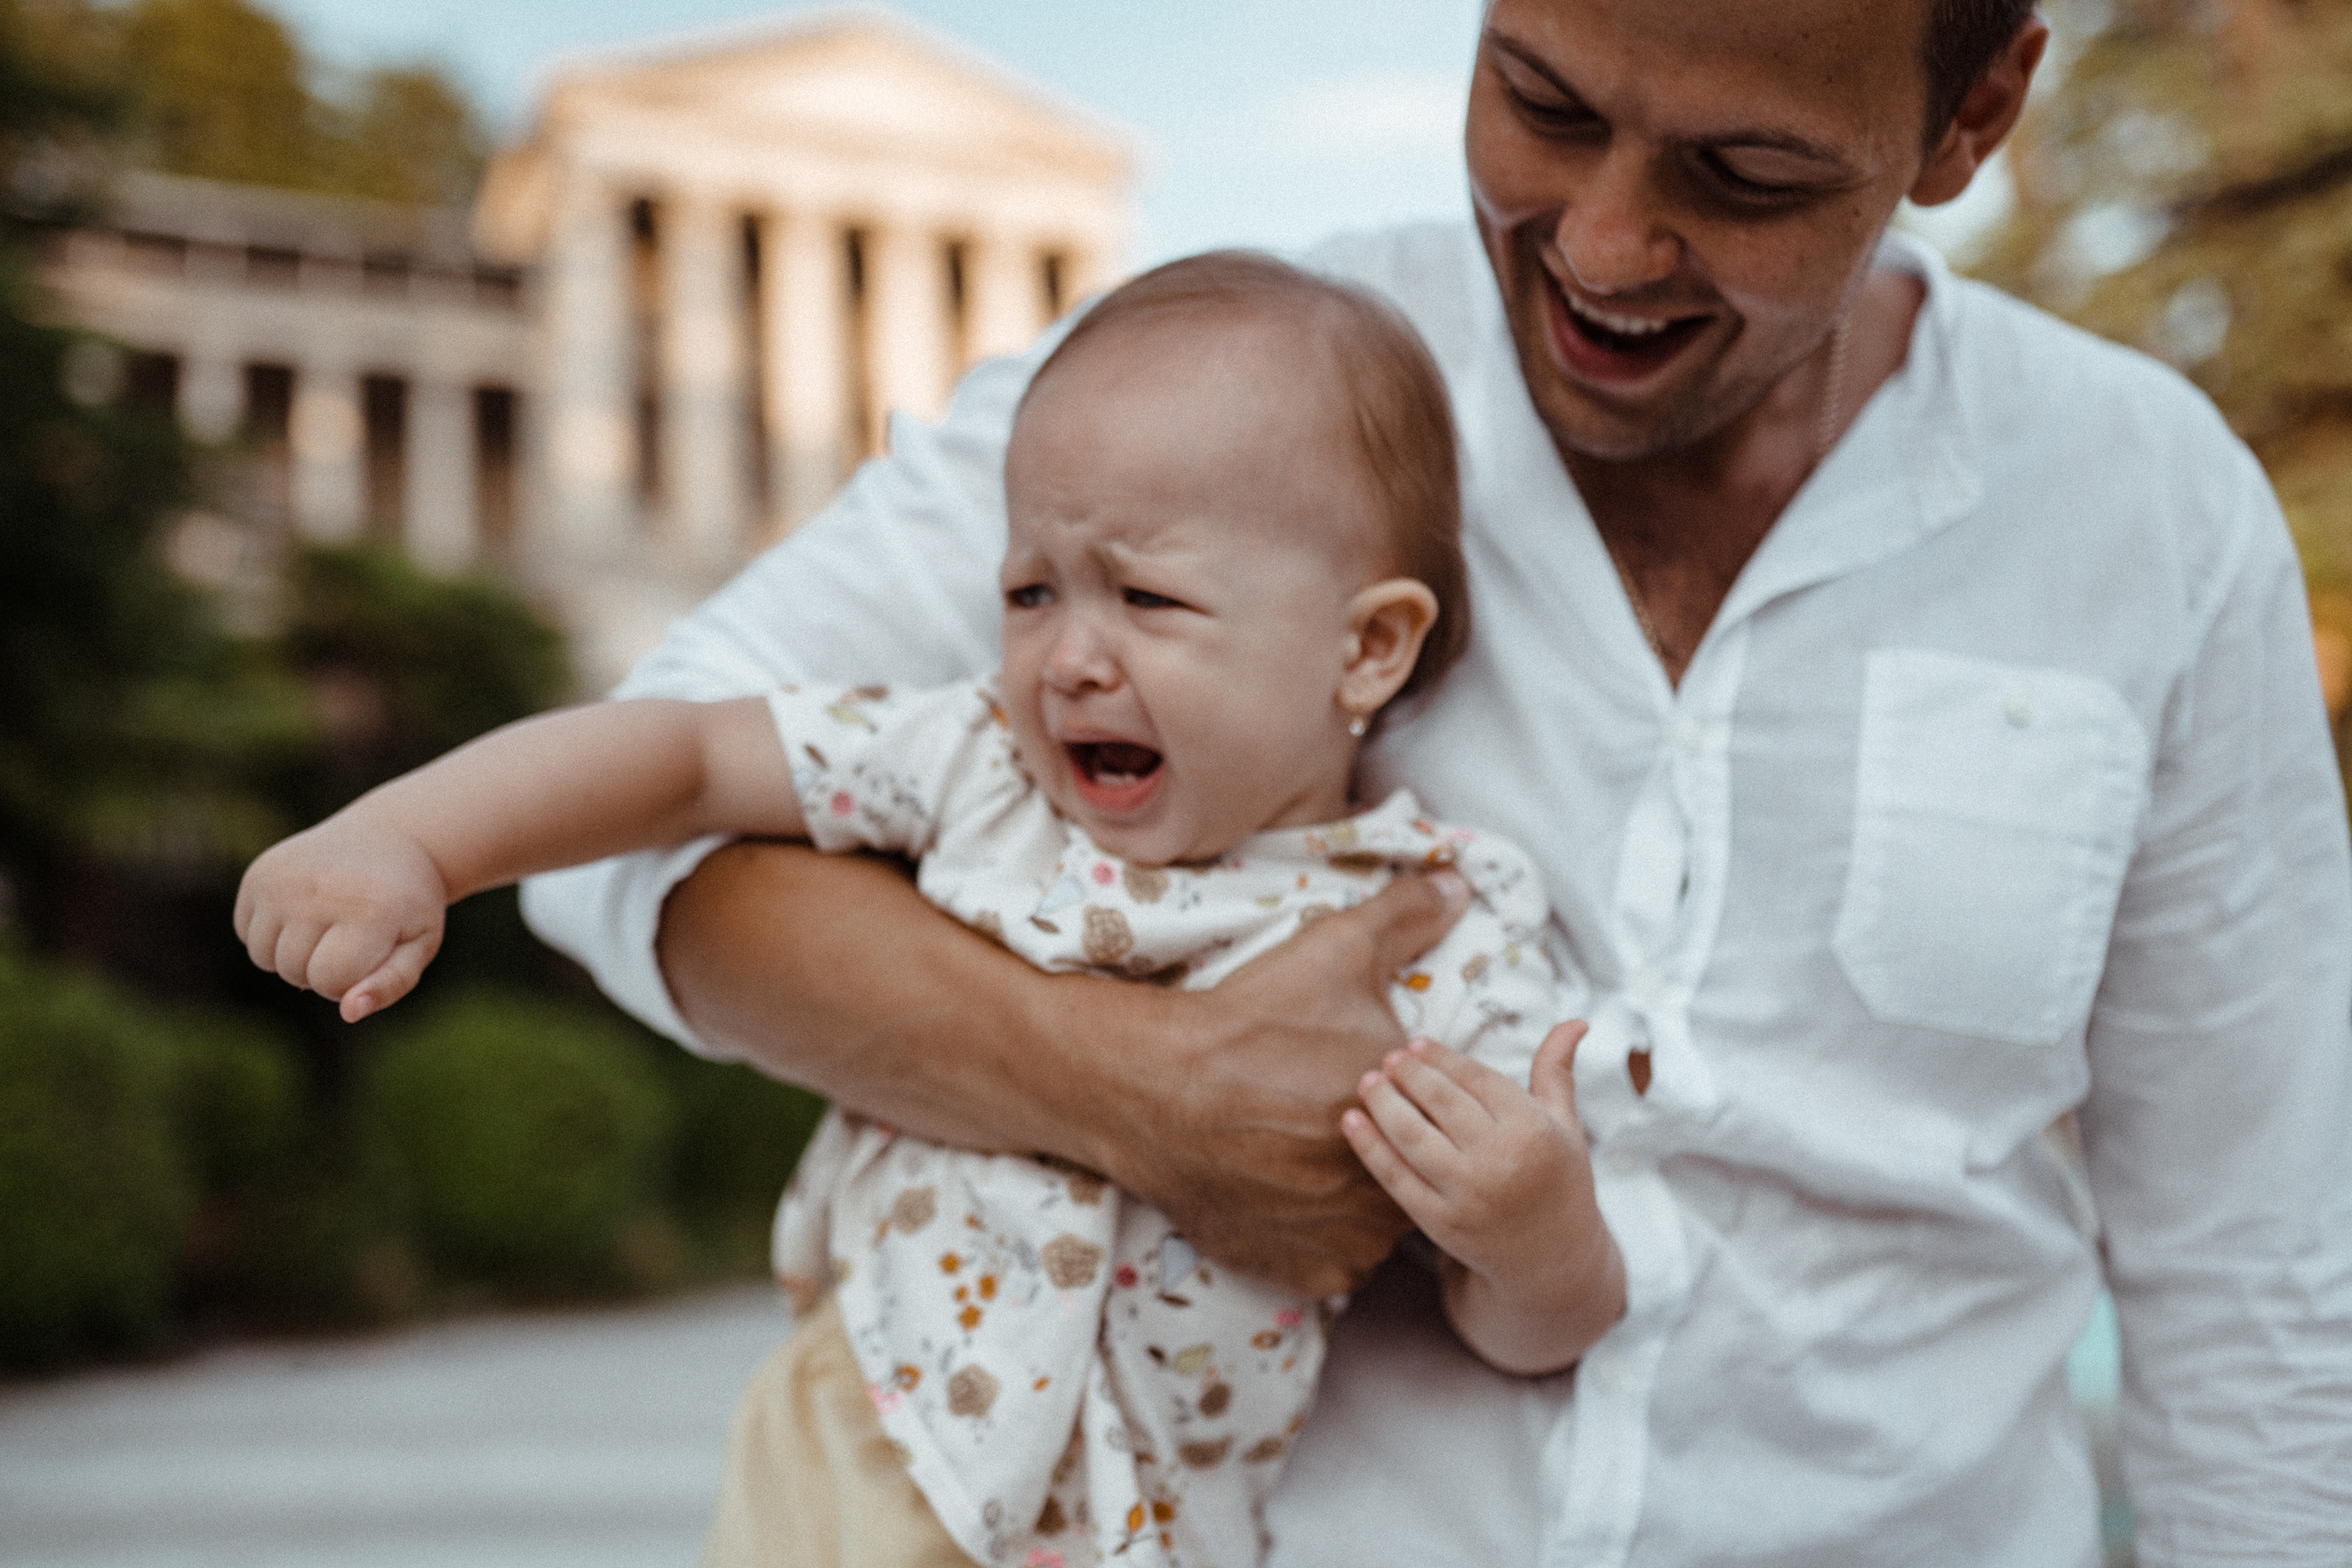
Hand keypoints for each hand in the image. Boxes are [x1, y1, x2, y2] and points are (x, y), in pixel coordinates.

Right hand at [234, 820, 447, 1021]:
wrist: (388, 840)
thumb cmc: (406, 904)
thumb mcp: (418, 944)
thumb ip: (390, 984)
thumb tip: (349, 1013)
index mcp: (367, 908)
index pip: (330, 982)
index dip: (350, 981)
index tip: (370, 953)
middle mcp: (318, 889)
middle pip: (294, 972)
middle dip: (321, 968)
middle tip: (351, 934)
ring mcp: (282, 878)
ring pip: (263, 957)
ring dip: (292, 955)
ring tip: (326, 924)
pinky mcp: (258, 872)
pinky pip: (245, 933)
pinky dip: (271, 934)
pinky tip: (303, 909)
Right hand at [1089, 869, 1475, 1297]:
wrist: (1154, 1086)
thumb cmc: (1252, 1019)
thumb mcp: (1336, 949)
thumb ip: (1408, 915)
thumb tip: (1459, 882)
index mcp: (1415, 1123)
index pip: (1442, 1129)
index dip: (1408, 1108)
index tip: (1358, 1086)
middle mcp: (1391, 1193)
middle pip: (1411, 1180)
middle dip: (1383, 1156)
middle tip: (1327, 1122)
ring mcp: (1346, 1243)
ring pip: (1375, 1230)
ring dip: (1357, 1205)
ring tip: (1311, 1161)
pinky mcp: (1299, 1274)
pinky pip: (1332, 1267)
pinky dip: (1318, 1241)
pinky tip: (1289, 1197)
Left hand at [1340, 1021, 1624, 1371]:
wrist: (1552, 1261)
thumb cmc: (1559, 1181)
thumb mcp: (1566, 1126)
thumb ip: (1557, 1071)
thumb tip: (1575, 1020)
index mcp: (1533, 1130)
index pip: (1476, 1080)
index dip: (1441, 1058)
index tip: (1416, 1044)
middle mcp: (1501, 1161)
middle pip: (1440, 1103)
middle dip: (1409, 1075)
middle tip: (1389, 1059)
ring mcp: (1468, 1195)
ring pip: (1412, 1136)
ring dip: (1383, 1103)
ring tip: (1369, 1081)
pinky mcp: (1440, 1223)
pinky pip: (1396, 1177)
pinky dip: (1369, 1147)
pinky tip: (1353, 1120)